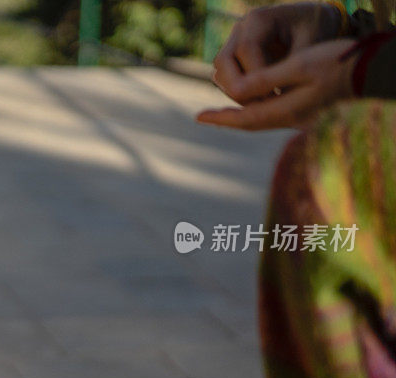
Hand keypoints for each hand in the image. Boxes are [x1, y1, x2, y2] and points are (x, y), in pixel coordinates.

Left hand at [197, 39, 356, 129]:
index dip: (220, 117)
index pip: (244, 118)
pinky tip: (254, 103)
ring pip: (262, 118)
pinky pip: (275, 114)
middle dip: (228, 118)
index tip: (198, 116)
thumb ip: (266, 80)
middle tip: (206, 115)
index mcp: (287, 110)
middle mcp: (292, 119)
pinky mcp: (308, 111)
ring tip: (223, 110)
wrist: (372, 70)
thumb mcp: (299, 66)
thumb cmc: (339, 62)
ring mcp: (301, 117)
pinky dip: (258, 110)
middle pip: (251, 122)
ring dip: (242, 114)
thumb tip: (237, 92)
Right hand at [214, 2, 341, 103]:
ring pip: (220, 72)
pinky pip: (226, 78)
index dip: (255, 77)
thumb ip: (291, 70)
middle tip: (261, 108)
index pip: (246, 50)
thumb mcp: (311, 46)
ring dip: (235, 92)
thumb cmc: (317, 30)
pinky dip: (239, 92)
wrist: (314, 21)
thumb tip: (274, 103)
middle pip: (223, 62)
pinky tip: (260, 101)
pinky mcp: (234, 56)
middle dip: (238, 88)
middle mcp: (241, 28)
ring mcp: (234, 41)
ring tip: (262, 107)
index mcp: (260, 19)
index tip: (273, 98)